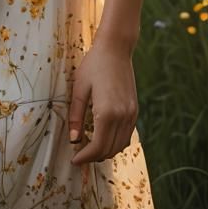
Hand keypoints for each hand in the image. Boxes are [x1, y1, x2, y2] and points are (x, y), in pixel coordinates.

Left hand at [67, 41, 138, 165]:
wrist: (116, 49)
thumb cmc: (94, 64)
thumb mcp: (79, 88)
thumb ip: (76, 115)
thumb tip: (73, 138)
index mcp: (107, 112)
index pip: (97, 146)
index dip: (85, 157)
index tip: (74, 159)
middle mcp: (122, 116)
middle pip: (109, 149)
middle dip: (94, 157)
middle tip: (80, 156)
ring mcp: (131, 114)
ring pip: (120, 146)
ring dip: (106, 151)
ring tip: (90, 149)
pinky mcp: (134, 110)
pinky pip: (127, 135)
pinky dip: (116, 142)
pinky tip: (104, 138)